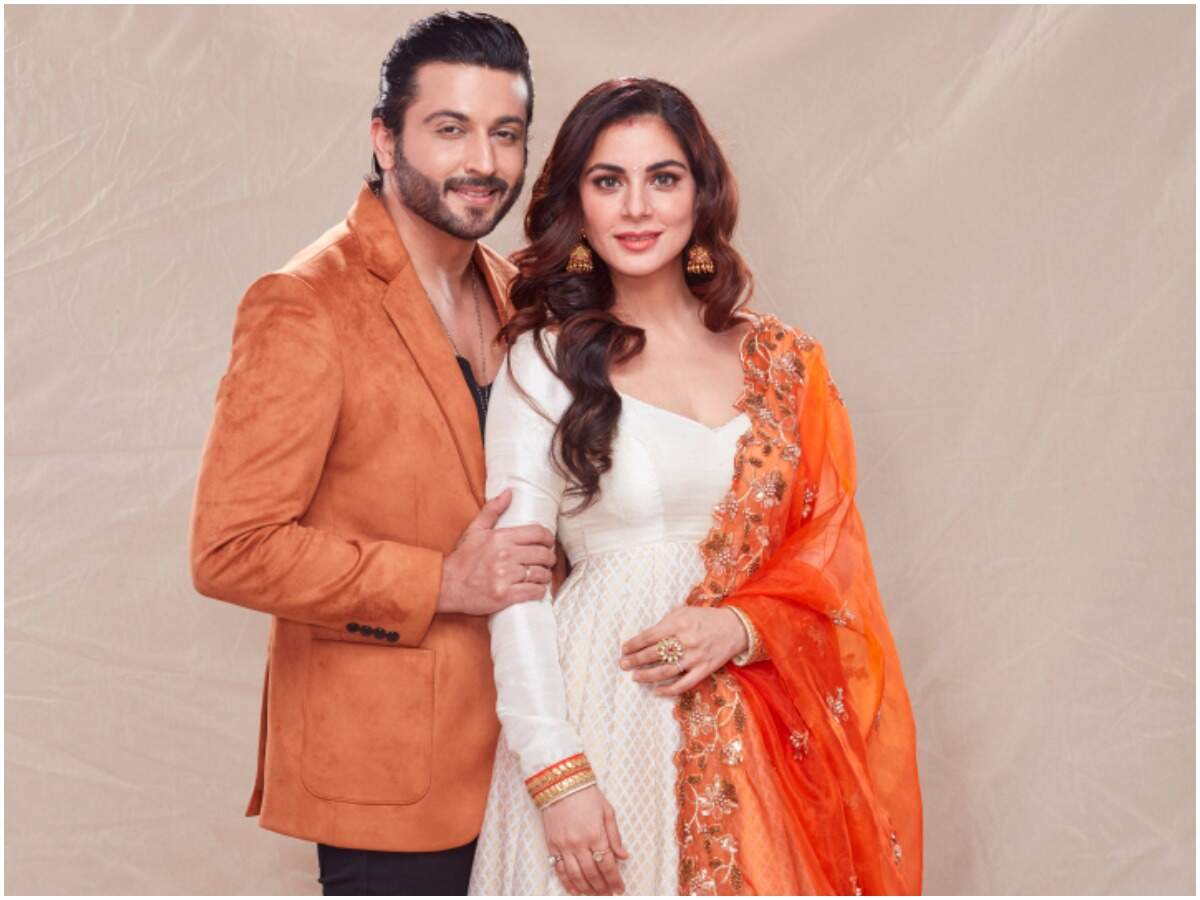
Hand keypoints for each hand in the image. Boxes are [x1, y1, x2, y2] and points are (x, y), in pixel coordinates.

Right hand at [437, 488, 556, 614]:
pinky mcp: (505, 596)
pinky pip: (534, 592)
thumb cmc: (462, 558)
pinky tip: (536, 589)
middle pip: (543, 554)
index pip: (537, 533)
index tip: (549, 543)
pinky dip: (539, 591)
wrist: (446, 585)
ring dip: (545, 576)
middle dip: (550, 558)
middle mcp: (505, 555)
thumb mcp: (475, 530)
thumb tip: (509, 492)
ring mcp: (505, 576)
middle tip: (547, 561)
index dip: (549, 538)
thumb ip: (492, 510)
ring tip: (542, 576)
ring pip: (541, 574)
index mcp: (500, 538)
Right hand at [542, 785, 627, 894]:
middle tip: (609, 894)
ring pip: (576, 876)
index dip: (615, 880)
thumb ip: (615, 836)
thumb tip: (624, 856)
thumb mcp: (607, 811)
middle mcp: (579, 843)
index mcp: (596, 834)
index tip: (620, 888)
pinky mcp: (552, 845)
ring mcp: (564, 846)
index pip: (608, 865)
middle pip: (592, 874)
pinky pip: (559, 869)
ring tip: (595, 895)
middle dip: (602, 888)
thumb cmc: (587, 795)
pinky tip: (575, 890)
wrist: (560, 783)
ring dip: (586, 889)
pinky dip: (567, 883)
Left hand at [619, 606, 747, 695]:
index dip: (634, 644)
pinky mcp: (704, 670)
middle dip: (635, 660)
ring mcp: (696, 657)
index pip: (650, 636)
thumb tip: (644, 638)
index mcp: (680, 623)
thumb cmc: (705, 618)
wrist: (734, 628)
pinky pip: (684, 684)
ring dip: (647, 675)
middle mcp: (687, 640)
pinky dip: (668, 690)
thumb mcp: (684, 612)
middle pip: (654, 654)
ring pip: (666, 671)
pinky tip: (656, 691)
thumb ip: (665, 623)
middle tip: (623, 664)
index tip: (624, 649)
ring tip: (635, 677)